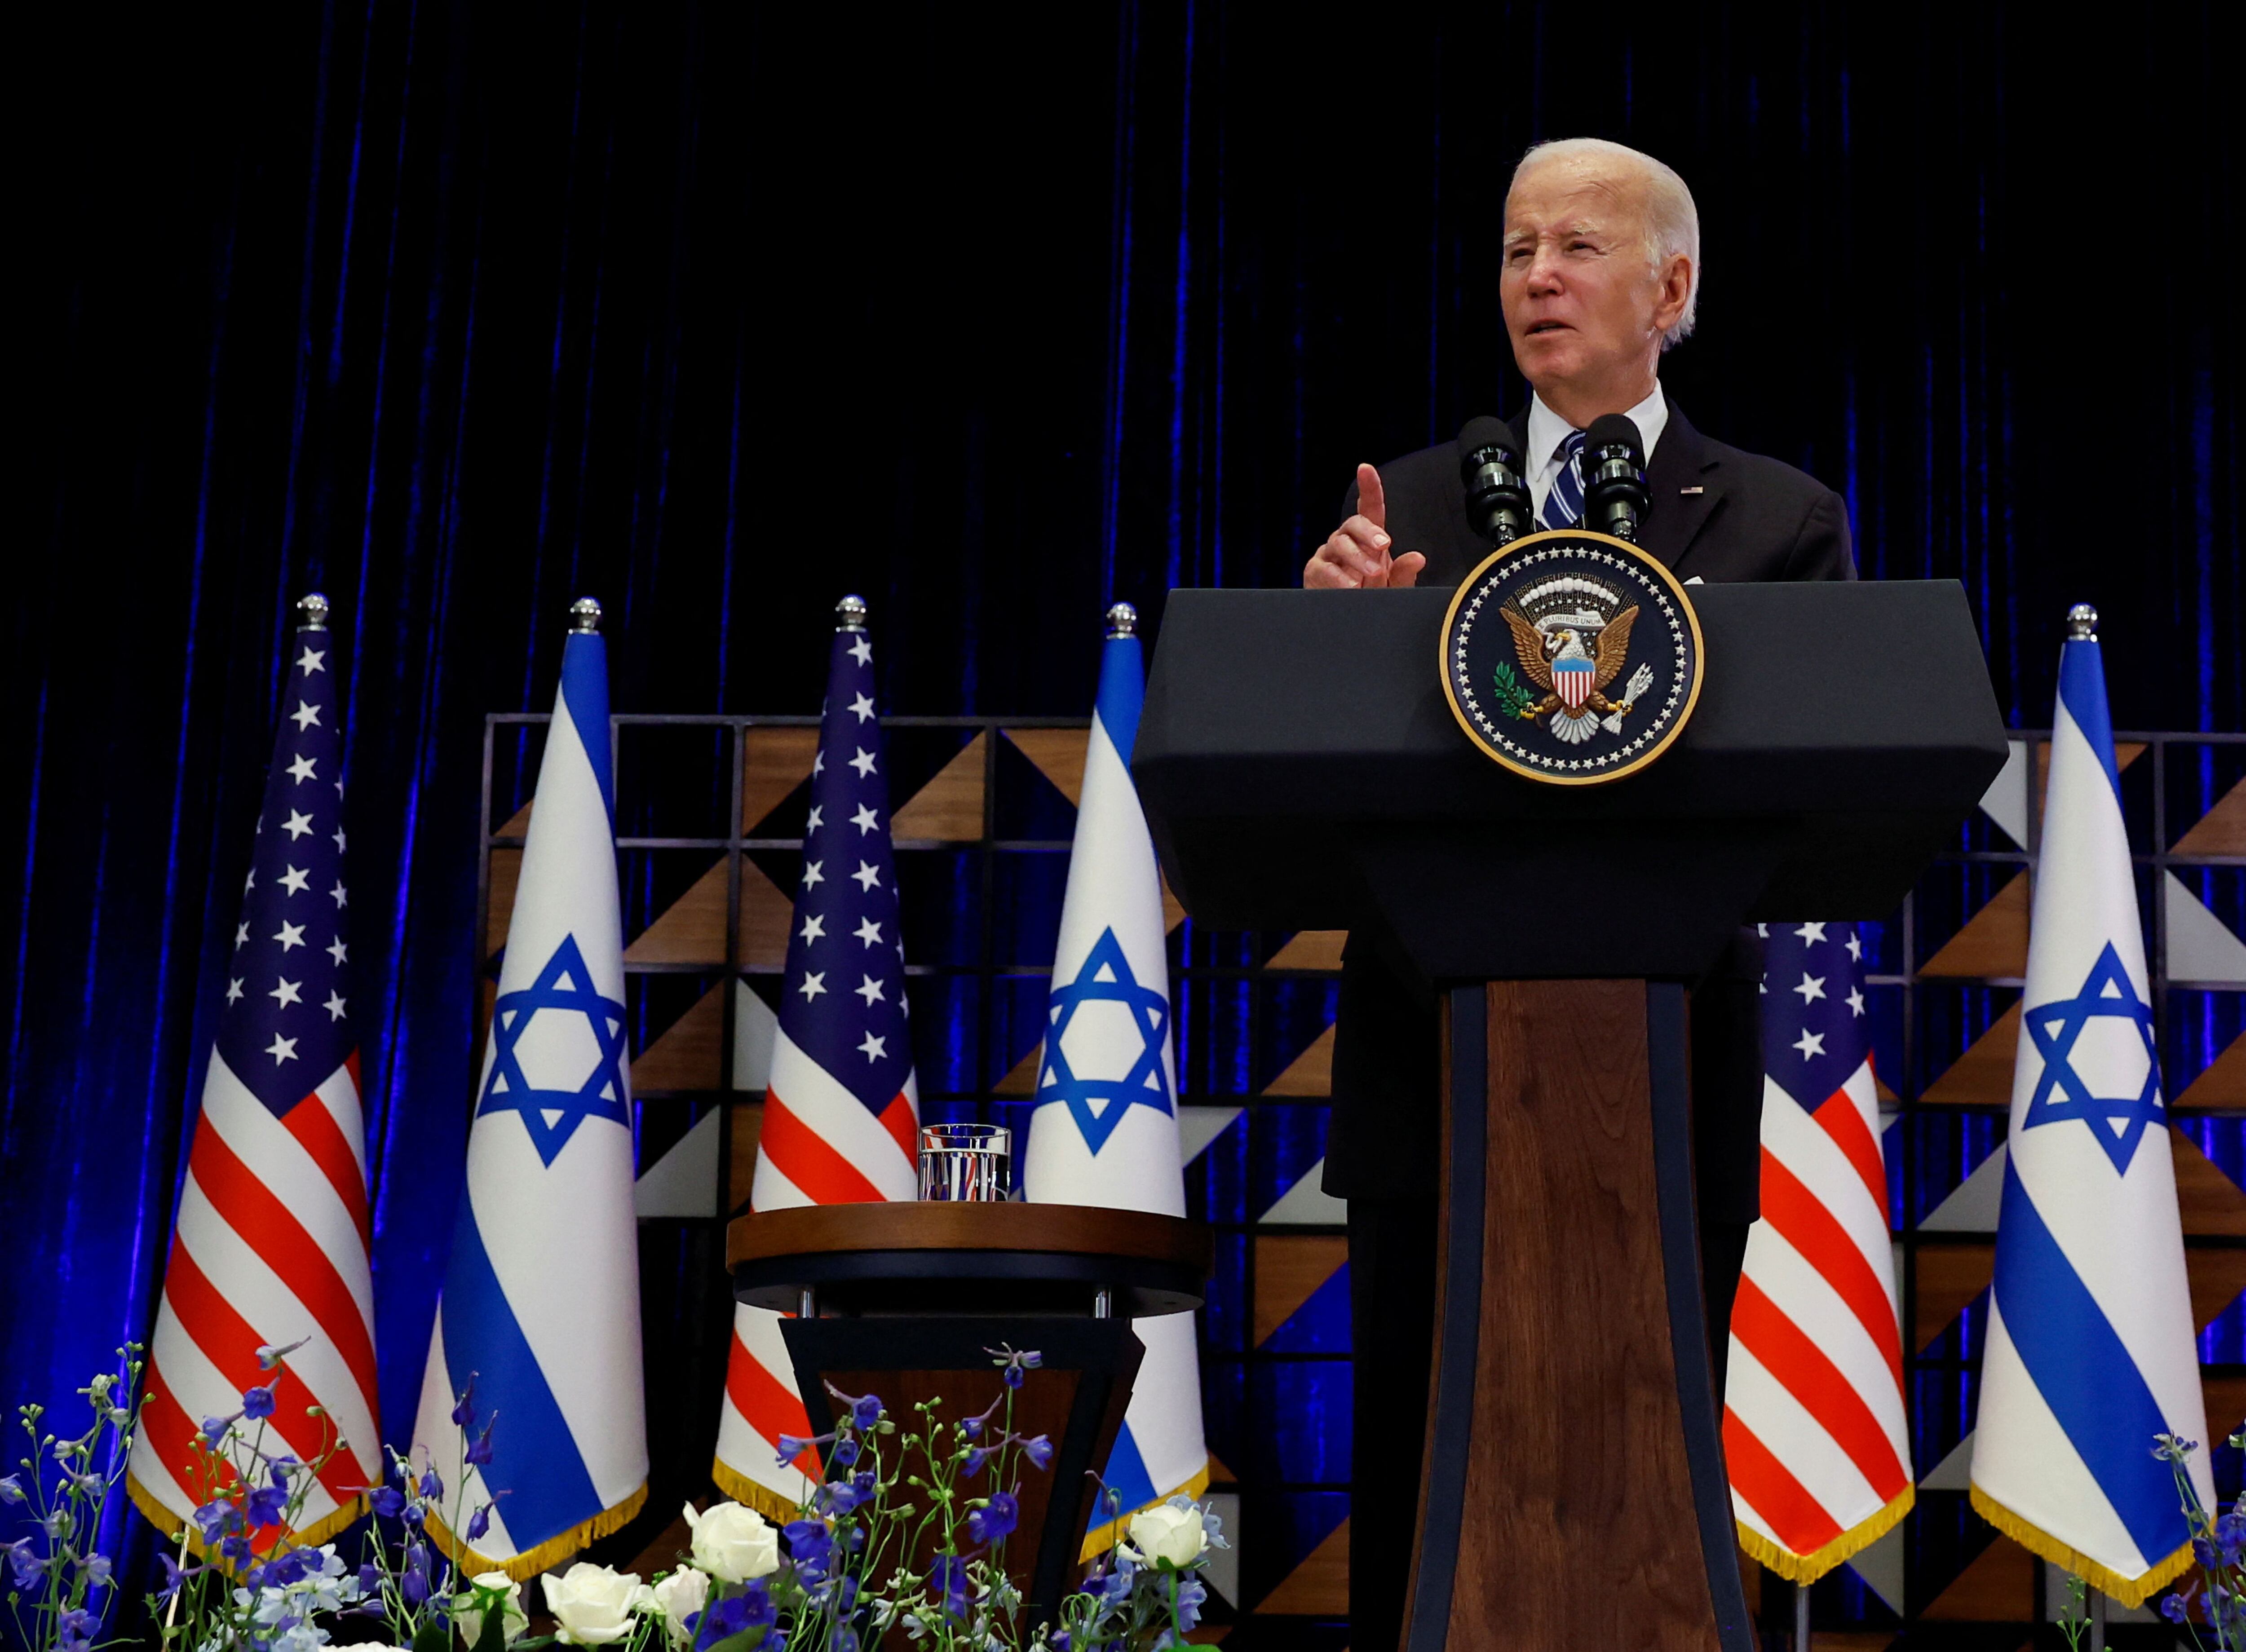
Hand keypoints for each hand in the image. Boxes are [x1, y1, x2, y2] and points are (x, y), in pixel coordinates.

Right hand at [1303, 464, 1426, 588]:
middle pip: (1353, 523)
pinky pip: (1323, 568)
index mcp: (1369, 539)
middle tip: (1383, 545)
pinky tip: (1350, 586)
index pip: (1369, 508)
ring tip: (1369, 576)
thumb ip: (1404, 574)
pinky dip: (1337, 578)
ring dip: (1356, 558)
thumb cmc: (1372, 598)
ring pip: (1338, 543)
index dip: (1368, 487)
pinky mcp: (1315, 571)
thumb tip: (1418, 557)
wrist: (1350, 621)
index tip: (1365, 469)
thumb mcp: (1394, 588)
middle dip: (1369, 532)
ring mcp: (1329, 554)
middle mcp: (1347, 540)